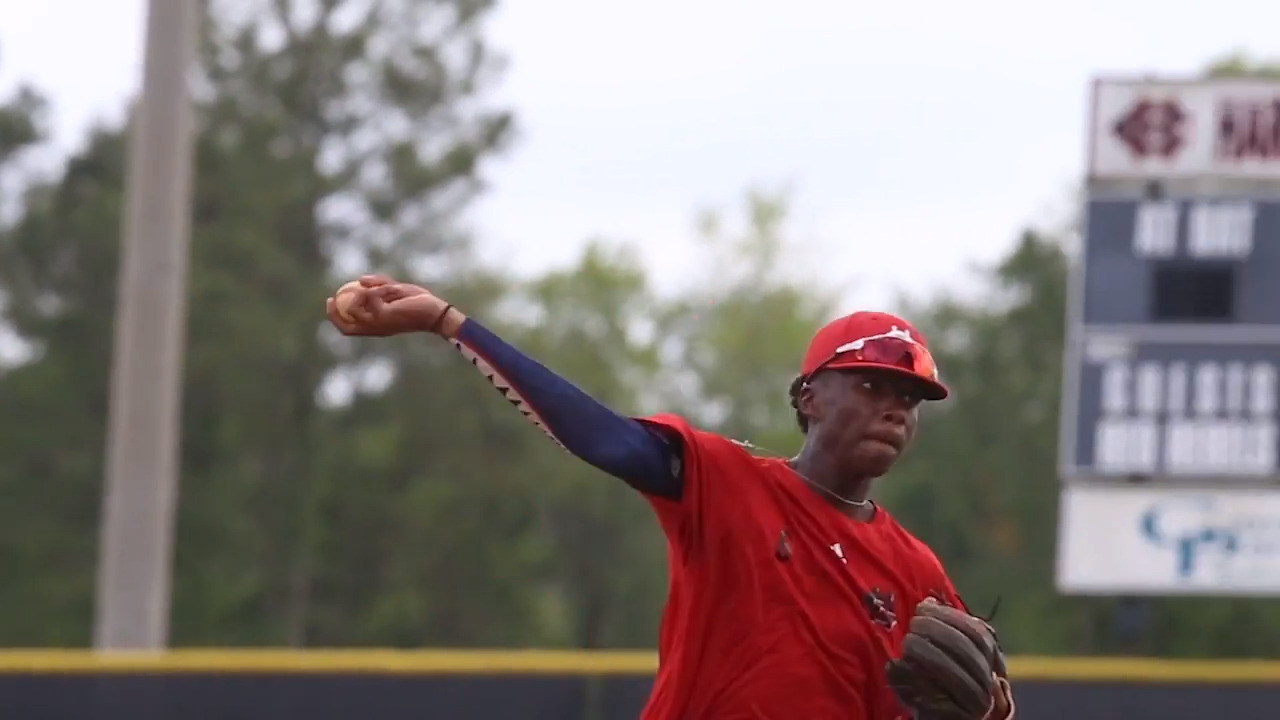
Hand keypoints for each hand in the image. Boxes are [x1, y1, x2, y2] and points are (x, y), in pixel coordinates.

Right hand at [326, 275, 461, 337]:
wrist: (434, 311)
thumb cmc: (419, 302)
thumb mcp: (396, 290)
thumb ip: (379, 285)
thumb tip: (360, 280)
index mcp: (377, 325)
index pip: (350, 327)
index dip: (336, 316)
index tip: (331, 300)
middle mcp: (376, 328)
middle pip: (346, 327)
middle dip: (333, 314)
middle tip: (331, 298)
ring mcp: (378, 324)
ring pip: (355, 310)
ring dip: (363, 293)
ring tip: (384, 287)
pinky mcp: (383, 316)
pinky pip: (369, 297)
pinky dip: (377, 288)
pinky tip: (391, 288)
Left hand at [886, 599, 1013, 719]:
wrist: (947, 717)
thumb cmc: (945, 680)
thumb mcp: (950, 653)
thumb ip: (945, 630)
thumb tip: (929, 603)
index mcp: (993, 661)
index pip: (979, 634)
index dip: (950, 617)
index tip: (924, 607)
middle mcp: (989, 682)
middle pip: (966, 650)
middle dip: (935, 631)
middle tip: (913, 624)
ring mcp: (975, 704)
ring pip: (955, 674)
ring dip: (927, 653)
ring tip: (907, 642)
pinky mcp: (956, 718)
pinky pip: (935, 698)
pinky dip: (915, 679)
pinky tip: (899, 666)